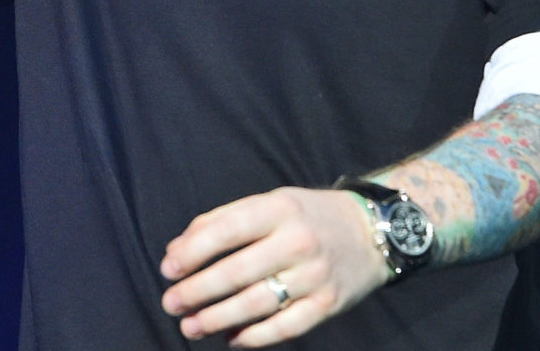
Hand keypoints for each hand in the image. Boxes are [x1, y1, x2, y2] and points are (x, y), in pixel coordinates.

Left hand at [160, 186, 389, 345]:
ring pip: (257, 303)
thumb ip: (223, 220)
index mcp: (278, 209)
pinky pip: (286, 327)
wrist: (371, 232)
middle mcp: (297, 242)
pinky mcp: (328, 304)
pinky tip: (231, 340)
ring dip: (218, 319)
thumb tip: (177, 250)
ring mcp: (315, 275)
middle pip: (237, 272)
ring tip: (190, 327)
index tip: (168, 269)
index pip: (227, 230)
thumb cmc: (307, 216)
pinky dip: (255, 338)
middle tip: (170, 304)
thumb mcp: (270, 203)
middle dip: (197, 291)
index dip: (193, 251)